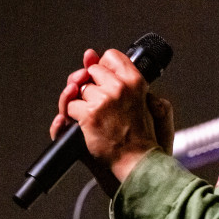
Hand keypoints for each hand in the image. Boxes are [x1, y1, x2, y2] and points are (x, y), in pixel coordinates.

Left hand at [51, 48, 174, 195]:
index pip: (110, 56)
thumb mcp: (148, 102)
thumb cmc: (144, 138)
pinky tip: (86, 127)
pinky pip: (70, 107)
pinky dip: (73, 118)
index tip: (103, 79)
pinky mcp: (89, 116)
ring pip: (78, 90)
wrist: (140, 164)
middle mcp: (119, 87)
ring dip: (82, 104)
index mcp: (136, 81)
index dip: (103, 68)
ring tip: (96, 119)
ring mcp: (103, 101)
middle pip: (90, 72)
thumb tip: (90, 54)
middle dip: (90, 86)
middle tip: (97, 104)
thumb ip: (123, 77)